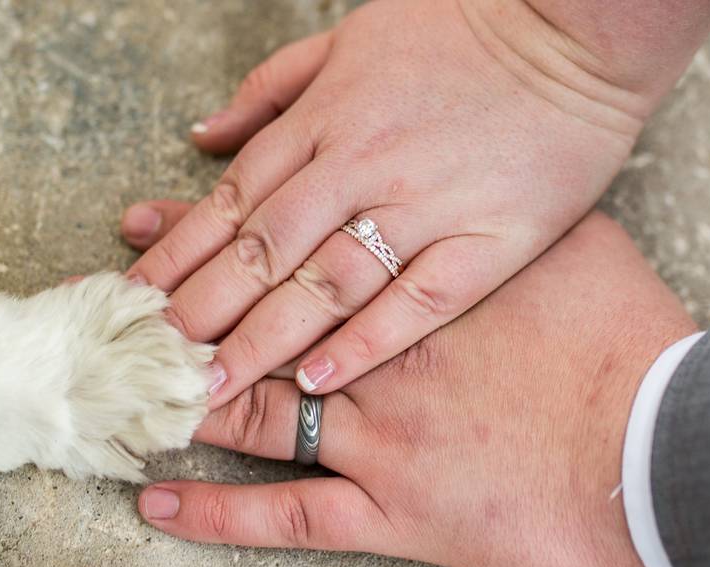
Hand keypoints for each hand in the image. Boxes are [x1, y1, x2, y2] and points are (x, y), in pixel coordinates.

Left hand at [123, 0, 658, 405]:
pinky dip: (366, 339)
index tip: (136, 306)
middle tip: (157, 366)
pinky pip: (419, 300)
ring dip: (264, 340)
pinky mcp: (487, 241)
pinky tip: (319, 379)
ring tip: (213, 387)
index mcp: (328, 120)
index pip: (233, 200)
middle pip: (266, 251)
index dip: (178, 257)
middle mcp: (364, 166)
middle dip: (203, 312)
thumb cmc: (463, 32)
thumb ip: (271, 91)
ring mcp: (426, 206)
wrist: (573, 35)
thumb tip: (203, 135)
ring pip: (327, 283)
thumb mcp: (349, 39)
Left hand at [136, 212, 696, 566]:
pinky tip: (161, 501)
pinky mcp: (395, 510)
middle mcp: (378, 355)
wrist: (661, 439)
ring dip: (185, 399)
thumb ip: (500, 224)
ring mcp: (378, 435)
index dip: (213, 240)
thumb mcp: (570, 246)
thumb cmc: (624, 340)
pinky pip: (289, 516)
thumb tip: (466, 194)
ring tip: (124, 387)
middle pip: (252, 330)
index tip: (156, 226)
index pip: (287, 256)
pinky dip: (220, 513)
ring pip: (254, 414)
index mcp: (412, 285)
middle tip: (114, 299)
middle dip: (179, 311)